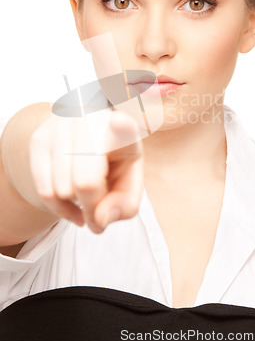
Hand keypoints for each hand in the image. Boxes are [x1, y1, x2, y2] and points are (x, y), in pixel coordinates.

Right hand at [28, 109, 143, 233]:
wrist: (82, 143)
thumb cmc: (113, 165)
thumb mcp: (129, 185)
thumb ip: (125, 206)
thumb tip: (99, 219)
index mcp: (123, 129)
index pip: (123, 126)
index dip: (122, 126)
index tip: (121, 122)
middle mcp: (91, 120)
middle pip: (86, 183)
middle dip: (93, 207)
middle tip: (100, 208)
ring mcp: (61, 127)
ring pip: (62, 190)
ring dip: (75, 205)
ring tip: (86, 196)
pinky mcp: (39, 138)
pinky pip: (44, 191)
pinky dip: (58, 208)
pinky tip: (71, 205)